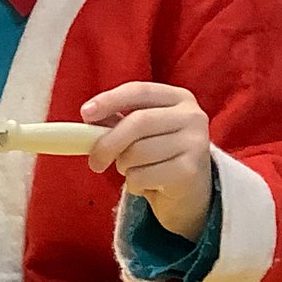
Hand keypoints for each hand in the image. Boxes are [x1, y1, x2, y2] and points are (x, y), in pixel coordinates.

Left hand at [81, 82, 212, 241]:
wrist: (190, 190)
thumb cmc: (159, 153)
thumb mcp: (140, 131)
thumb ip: (116, 120)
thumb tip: (88, 117)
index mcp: (178, 98)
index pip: (139, 91)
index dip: (110, 100)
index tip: (85, 113)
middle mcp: (192, 116)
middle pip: (138, 122)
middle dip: (108, 142)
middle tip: (94, 161)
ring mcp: (195, 143)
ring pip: (139, 151)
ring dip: (123, 165)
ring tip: (130, 169)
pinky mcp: (191, 170)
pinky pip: (144, 175)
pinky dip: (133, 182)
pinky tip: (144, 183)